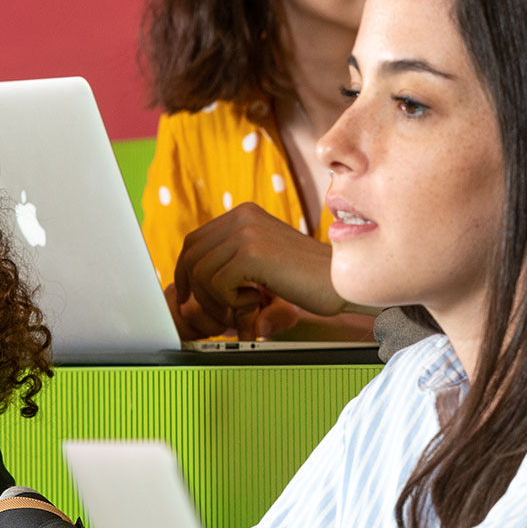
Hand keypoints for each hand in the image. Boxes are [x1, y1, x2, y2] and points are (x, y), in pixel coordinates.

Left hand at [171, 203, 352, 337]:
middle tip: (216, 313)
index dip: (185, 272)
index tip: (190, 297)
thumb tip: (188, 279)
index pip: (194, 241)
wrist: (341, 282)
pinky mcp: (252, 253)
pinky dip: (232, 303)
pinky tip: (257, 301)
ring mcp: (247, 232)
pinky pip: (217, 285)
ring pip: (201, 273)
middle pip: (191, 255)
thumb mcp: (263, 261)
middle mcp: (242, 215)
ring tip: (244, 309)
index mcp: (244, 213)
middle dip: (196, 291)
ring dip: (216, 302)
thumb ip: (231, 261)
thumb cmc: (307, 279)